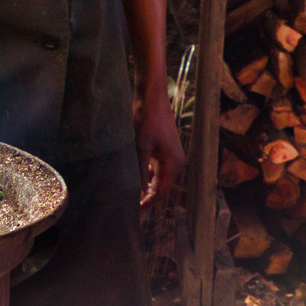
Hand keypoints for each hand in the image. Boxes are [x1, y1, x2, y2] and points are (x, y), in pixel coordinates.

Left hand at [133, 84, 183, 206]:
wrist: (151, 95)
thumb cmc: (146, 118)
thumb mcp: (139, 146)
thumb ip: (139, 169)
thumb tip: (136, 190)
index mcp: (174, 163)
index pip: (161, 192)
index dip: (148, 202)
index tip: (134, 210)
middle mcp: (176, 162)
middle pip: (161, 186)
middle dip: (147, 196)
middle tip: (129, 205)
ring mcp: (171, 155)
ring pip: (158, 177)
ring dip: (146, 185)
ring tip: (130, 194)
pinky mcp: (164, 148)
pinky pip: (156, 167)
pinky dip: (146, 174)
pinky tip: (133, 177)